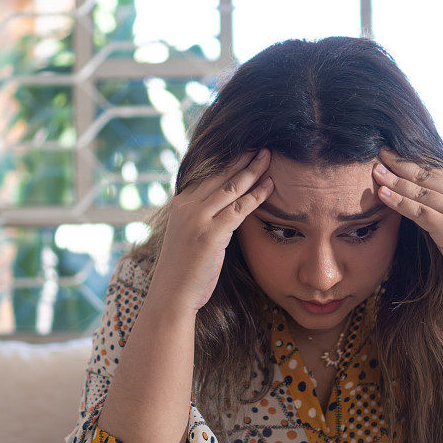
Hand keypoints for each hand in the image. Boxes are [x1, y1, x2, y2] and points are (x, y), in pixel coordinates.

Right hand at [149, 148, 274, 312]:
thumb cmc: (184, 271)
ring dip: (253, 170)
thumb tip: (224, 208)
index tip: (246, 150)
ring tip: (269, 157)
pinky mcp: (210, 234)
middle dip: (243, 158)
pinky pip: (239, 209)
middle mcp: (186, 206)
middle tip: (262, 146)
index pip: (208, 175)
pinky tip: (270, 186)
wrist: (171, 296)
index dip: (229, 161)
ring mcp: (197, 219)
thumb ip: (202, 218)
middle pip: (220, 175)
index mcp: (180, 204)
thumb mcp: (189, 236)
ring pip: (231, 187)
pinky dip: (257, 196)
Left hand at [371, 146, 442, 301]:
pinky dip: (399, 201)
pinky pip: (418, 211)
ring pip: (420, 192)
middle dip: (400, 164)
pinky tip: (383, 194)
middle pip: (426, 176)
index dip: (411, 161)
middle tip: (380, 154)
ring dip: (395, 181)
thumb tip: (422, 195)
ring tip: (376, 172)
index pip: (435, 170)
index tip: (392, 153)